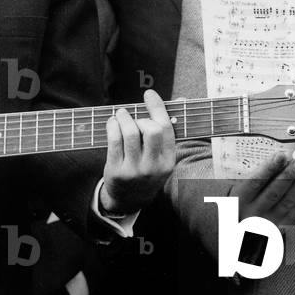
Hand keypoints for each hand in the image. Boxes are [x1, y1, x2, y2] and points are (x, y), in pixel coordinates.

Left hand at [99, 90, 174, 214]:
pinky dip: (112, 126)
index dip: (157, 107)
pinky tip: (112, 123)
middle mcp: (153, 167)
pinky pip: (114, 141)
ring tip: (120, 115)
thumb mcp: (162, 155)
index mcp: (168, 160)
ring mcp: (134, 170)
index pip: (166, 128)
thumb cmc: (147, 170)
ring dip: (124, 118)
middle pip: (151, 130)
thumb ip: (169, 128)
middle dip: (141, 118)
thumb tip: (182, 99)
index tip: (149, 94)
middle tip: (134, 118)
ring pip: (130, 133)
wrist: (130, 200)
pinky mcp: (117, 171)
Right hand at [232, 152, 294, 228]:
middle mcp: (254, 211)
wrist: (238, 231)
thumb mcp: (235, 190)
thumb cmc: (239, 204)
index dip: (269, 168)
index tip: (280, 156)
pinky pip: (292, 212)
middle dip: (288, 176)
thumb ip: (251, 176)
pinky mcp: (278, 225)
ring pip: (285, 202)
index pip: (256, 182)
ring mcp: (267, 220)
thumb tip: (272, 159)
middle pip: (273, 192)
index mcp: (241, 199)